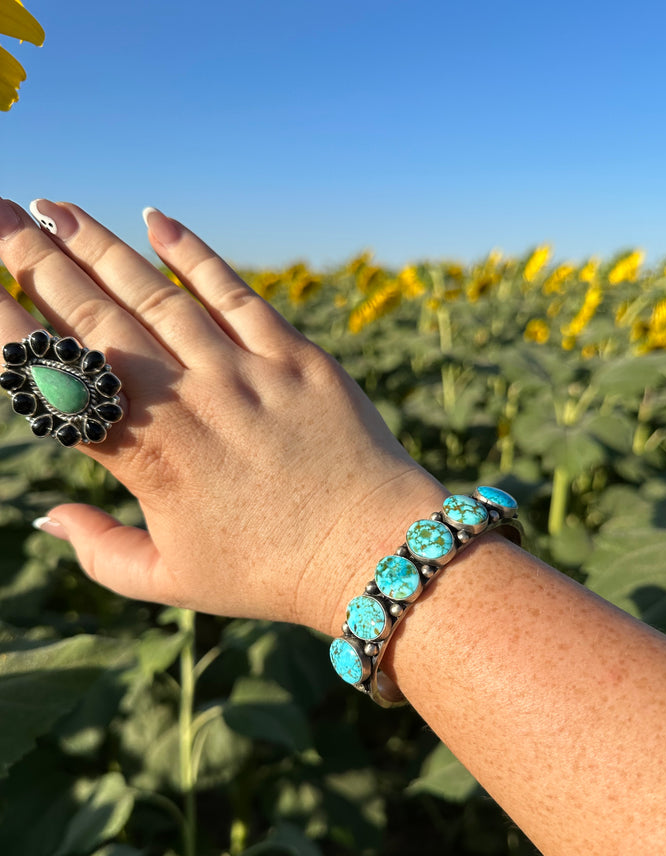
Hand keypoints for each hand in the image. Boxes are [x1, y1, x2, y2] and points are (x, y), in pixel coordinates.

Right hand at [0, 199, 444, 634]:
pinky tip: (156, 218)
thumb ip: (98, 550)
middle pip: (96, 318)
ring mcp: (243, 373)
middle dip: (35, 259)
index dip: (9, 326)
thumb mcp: (171, 582)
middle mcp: (185, 403)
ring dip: (100, 246)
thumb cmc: (269, 573)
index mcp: (146, 458)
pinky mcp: (295, 357)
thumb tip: (44, 519)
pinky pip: (235, 293)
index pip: (58, 381)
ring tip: (55, 207)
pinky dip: (195, 253)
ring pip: (156, 294)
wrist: (373, 552)